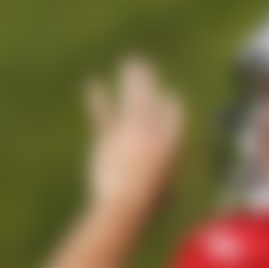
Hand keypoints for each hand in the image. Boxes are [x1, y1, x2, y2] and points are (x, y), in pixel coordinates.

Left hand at [84, 56, 184, 214]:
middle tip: (144, 65)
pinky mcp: (107, 139)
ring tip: (131, 63)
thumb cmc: (151, 204)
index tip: (170, 97)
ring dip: (132, 79)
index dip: (172, 104)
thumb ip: (169, 173)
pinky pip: (103, 115)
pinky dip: (98, 100)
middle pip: (153, 99)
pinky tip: (93, 84)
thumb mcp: (169, 189)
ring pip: (133, 98)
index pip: (175, 112)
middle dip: (149, 81)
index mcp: (173, 141)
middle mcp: (153, 130)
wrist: (127, 204)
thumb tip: (167, 176)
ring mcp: (130, 132)